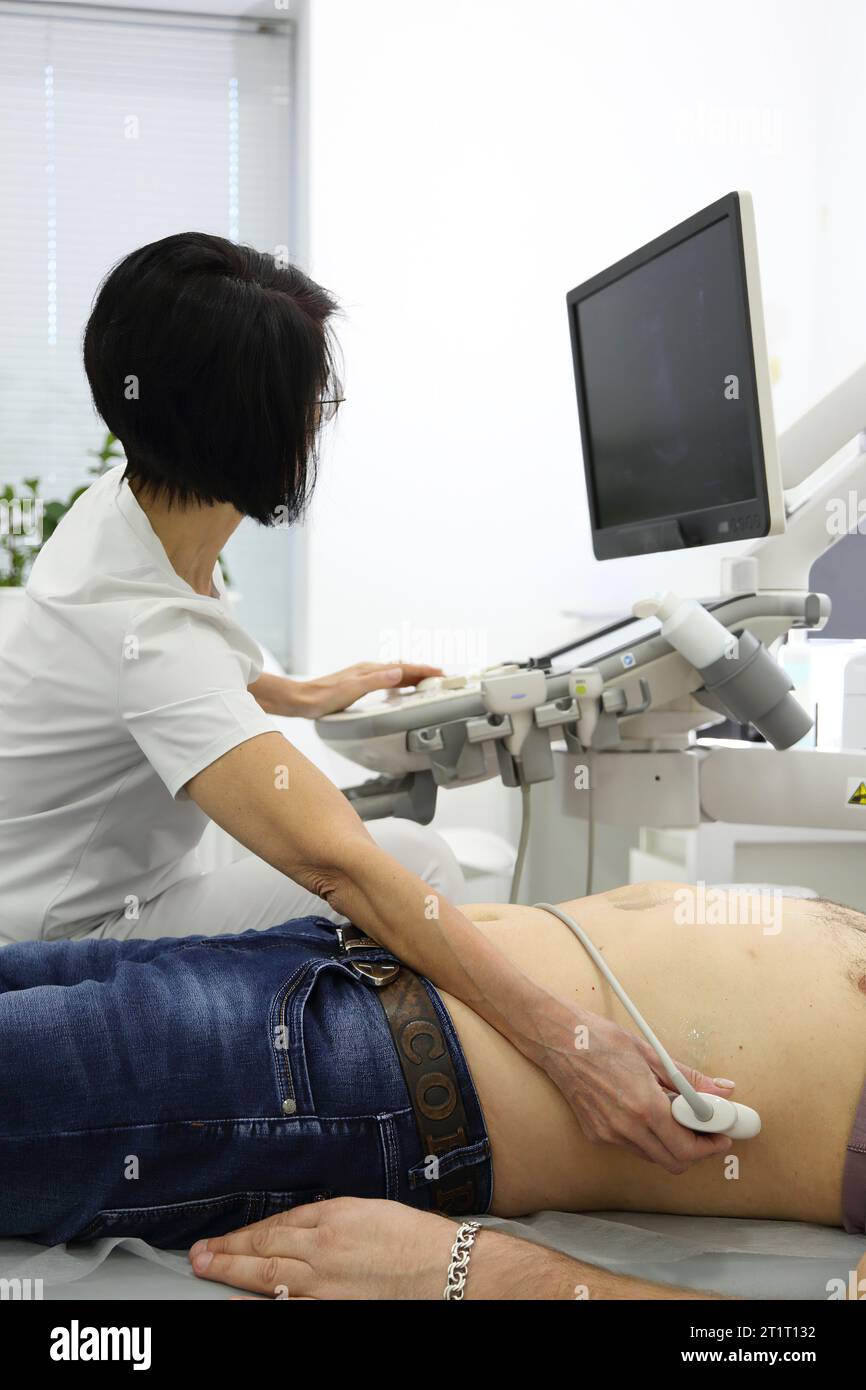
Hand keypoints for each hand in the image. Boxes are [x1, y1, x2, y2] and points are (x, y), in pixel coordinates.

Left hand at [189, 1197, 461, 1299]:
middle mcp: (324, 1248)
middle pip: (264, 1248)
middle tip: (199, 1254)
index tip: (229, 1236)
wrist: (449, 1271)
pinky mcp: (334, 1310)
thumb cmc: (421, 1242)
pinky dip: (260, 1306)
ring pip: (267, 1278)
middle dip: (228, 1251)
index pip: (280, 1223)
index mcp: (336, 1216)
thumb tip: (305, 1227)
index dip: (249, 1232)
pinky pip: (288, 1309)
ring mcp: (326, 1284)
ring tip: (207, 1270)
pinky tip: (239, 1305)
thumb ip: (336, 1219)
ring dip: (232, 1274)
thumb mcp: (373, 1212)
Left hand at [295, 661, 443, 717]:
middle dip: (421, 671)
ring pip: (394, 673)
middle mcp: (367, 670)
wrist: (302, 700)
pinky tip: (397, 686)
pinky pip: (385, 679)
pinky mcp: (357, 684)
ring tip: (425, 680)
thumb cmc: (323, 697)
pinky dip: (398, 681)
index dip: (422, 670)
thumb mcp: (353, 690)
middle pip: (401, 668)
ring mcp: (362, 676)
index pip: (403, 668)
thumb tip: (398, 672)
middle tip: (439, 676)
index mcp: (369, 670)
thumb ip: (376, 681)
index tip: (439, 672)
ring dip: (411, 675)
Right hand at [524, 993, 735, 1172]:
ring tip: (674, 1114)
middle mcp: (626, 1127)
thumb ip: (688, 1079)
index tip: (722, 1134)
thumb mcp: (651, 1054)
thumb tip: (721, 1089)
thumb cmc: (601, 1040)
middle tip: (704, 1130)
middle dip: (695, 1150)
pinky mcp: (595, 1134)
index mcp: (644, 1106)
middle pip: (674, 1162)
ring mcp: (608, 1134)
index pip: (688, 1147)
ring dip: (671, 1143)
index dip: (711, 1144)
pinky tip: (645, 1111)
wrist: (557, 1040)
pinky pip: (632, 1146)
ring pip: (653, 1156)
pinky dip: (647, 1136)